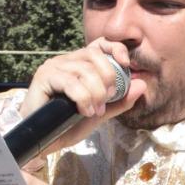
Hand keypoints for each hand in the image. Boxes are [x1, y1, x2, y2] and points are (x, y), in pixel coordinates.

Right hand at [18, 38, 142, 163]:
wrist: (42, 139)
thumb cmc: (66, 124)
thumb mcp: (99, 113)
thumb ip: (119, 101)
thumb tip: (142, 85)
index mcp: (79, 64)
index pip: (100, 44)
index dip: (115, 48)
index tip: (126, 64)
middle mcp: (66, 60)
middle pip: (95, 56)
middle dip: (108, 78)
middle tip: (107, 100)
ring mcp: (53, 67)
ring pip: (84, 70)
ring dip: (95, 93)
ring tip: (95, 111)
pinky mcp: (44, 77)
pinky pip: (70, 82)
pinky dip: (82, 98)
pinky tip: (84, 110)